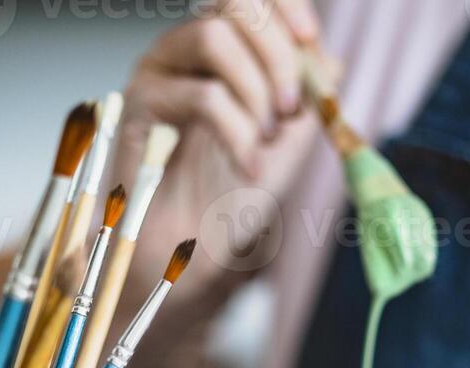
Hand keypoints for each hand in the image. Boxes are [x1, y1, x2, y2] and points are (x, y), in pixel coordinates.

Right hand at [117, 0, 326, 254]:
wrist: (190, 243)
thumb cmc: (230, 188)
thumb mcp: (287, 137)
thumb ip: (307, 94)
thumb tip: (329, 59)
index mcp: (222, 44)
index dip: (286, 5)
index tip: (310, 40)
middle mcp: (185, 46)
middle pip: (233, 3)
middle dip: (277, 54)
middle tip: (291, 109)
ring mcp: (158, 69)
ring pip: (213, 38)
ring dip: (256, 91)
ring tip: (266, 138)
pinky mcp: (140, 103)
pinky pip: (202, 96)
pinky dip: (238, 134)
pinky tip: (247, 165)